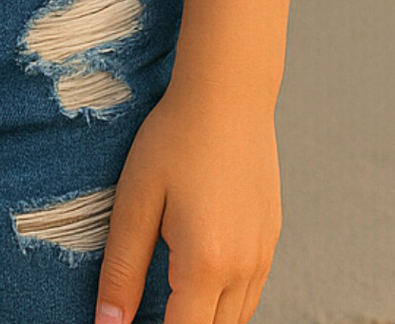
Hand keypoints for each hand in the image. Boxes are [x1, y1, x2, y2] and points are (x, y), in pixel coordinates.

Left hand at [93, 79, 281, 323]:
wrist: (228, 94)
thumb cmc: (175, 139)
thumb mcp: (135, 200)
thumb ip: (122, 269)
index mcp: (205, 265)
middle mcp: (243, 269)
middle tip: (149, 310)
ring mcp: (263, 255)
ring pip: (237, 319)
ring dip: (204, 319)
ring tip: (171, 300)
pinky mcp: (272, 239)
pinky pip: (250, 292)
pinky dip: (225, 301)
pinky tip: (199, 278)